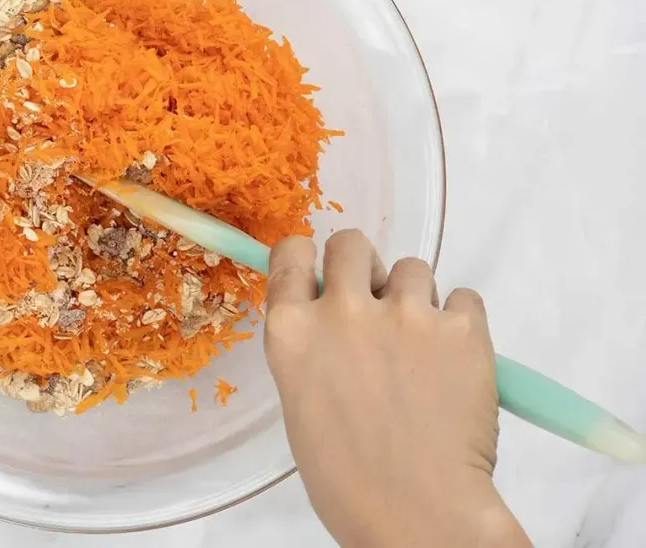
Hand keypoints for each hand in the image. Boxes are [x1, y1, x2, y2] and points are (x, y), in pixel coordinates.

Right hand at [264, 230, 530, 547]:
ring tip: (422, 349)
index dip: (308, 259)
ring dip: (416, 298)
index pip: (291, 252)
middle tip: (376, 306)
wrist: (419, 513)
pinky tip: (455, 361)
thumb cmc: (347, 476)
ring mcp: (405, 314)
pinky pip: (464, 297)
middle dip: (363, 268)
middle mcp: (342, 310)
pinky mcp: (462, 327)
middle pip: (351, 243)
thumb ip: (312, 346)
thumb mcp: (301, 401)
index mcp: (291, 331)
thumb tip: (333, 316)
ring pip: (412, 267)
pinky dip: (461, 322)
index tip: (320, 274)